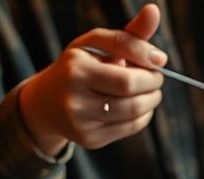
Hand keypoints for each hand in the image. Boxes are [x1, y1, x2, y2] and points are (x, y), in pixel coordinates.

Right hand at [19, 4, 166, 155]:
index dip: (150, 70)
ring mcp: (81, 122)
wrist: (46, 102)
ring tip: (147, 91)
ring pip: (135, 114)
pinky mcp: (90, 139)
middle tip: (154, 78)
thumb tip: (154, 11)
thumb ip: (128, 33)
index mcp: (75, 69)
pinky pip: (131, 128)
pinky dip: (143, 115)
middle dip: (153, 86)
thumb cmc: (79, 66)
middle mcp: (75, 98)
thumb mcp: (96, 45)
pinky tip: (136, 105)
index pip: (127, 76)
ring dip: (151, 100)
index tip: (157, 63)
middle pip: (132, 97)